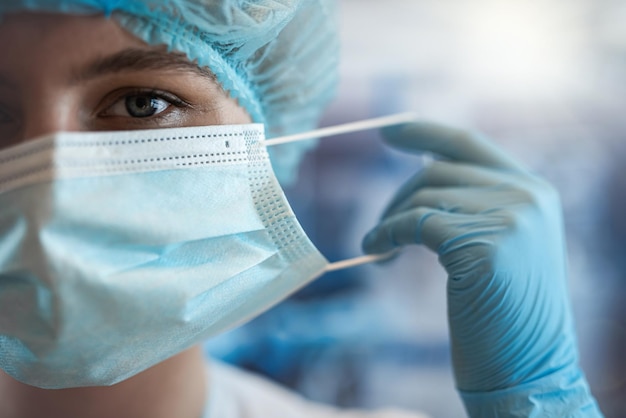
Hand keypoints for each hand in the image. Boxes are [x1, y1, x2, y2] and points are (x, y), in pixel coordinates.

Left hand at [363, 122, 600, 414]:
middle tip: (379, 227)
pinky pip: (415, 222)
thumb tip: (424, 181)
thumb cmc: (505, 316)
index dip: (426, 133)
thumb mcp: (502, 248)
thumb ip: (476, 208)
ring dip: (390, 219)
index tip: (389, 130)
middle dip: (398, 195)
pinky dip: (387, 234)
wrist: (528, 371)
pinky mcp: (484, 247)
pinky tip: (376, 252)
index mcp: (535, 192)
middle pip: (438, 169)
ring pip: (424, 195)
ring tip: (380, 246)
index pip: (470, 145)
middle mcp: (528, 197)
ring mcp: (511, 218)